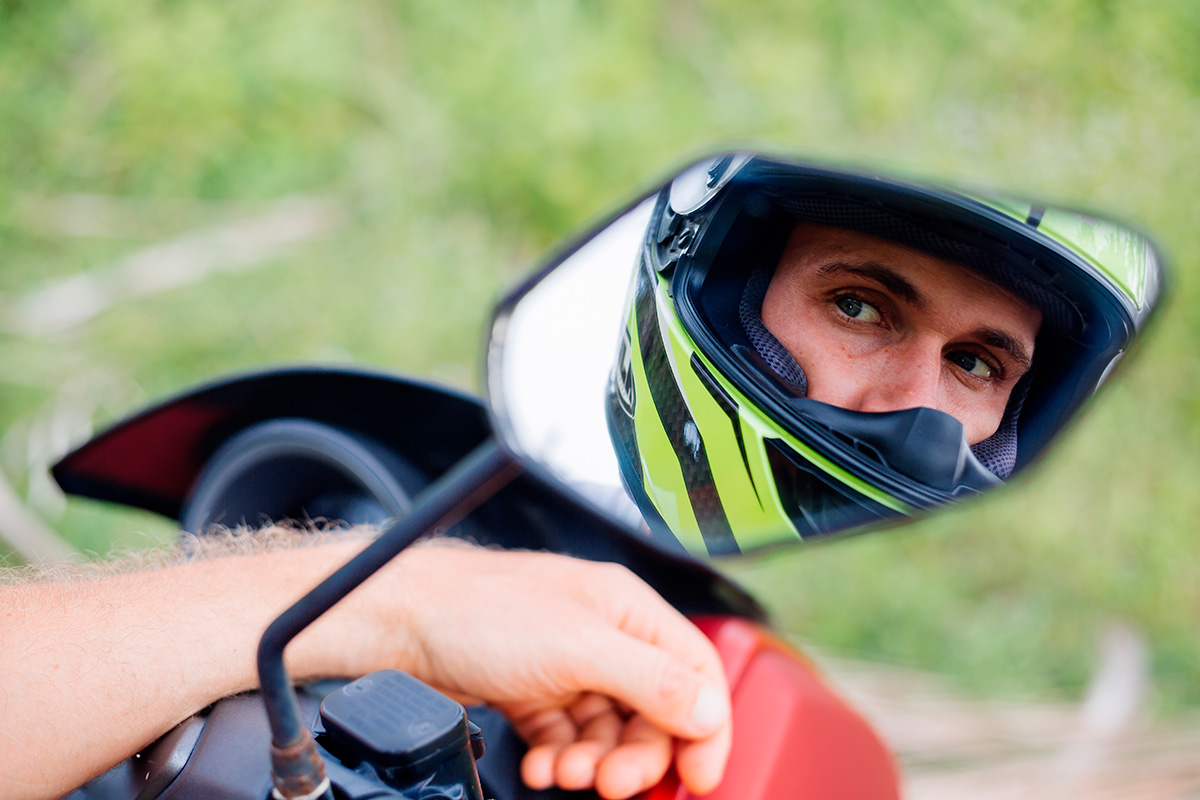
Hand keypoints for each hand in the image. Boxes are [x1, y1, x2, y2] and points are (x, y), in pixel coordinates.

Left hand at [374, 544, 731, 798]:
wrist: (402, 622)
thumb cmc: (480, 609)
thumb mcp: (579, 646)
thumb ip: (649, 679)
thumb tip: (708, 711)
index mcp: (627, 609)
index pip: (695, 671)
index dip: (706, 727)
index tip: (698, 775)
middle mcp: (603, 635)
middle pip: (653, 712)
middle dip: (636, 756)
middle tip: (612, 783)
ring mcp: (567, 664)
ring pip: (608, 732)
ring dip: (593, 762)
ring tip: (564, 772)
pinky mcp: (534, 691)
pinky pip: (567, 738)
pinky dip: (559, 758)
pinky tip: (541, 764)